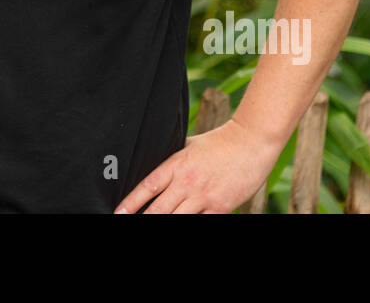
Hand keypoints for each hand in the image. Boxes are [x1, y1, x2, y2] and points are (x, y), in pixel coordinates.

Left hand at [113, 118, 281, 213]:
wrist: (250, 143)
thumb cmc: (219, 143)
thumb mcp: (188, 146)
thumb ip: (171, 160)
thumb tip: (153, 165)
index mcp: (176, 164)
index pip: (147, 186)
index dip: (131, 202)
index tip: (119, 213)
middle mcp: (187, 183)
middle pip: (159, 209)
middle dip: (144, 219)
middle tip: (130, 223)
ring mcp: (204, 196)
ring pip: (178, 219)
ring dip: (164, 223)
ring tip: (152, 226)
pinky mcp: (221, 207)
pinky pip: (201, 223)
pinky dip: (192, 224)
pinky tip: (184, 224)